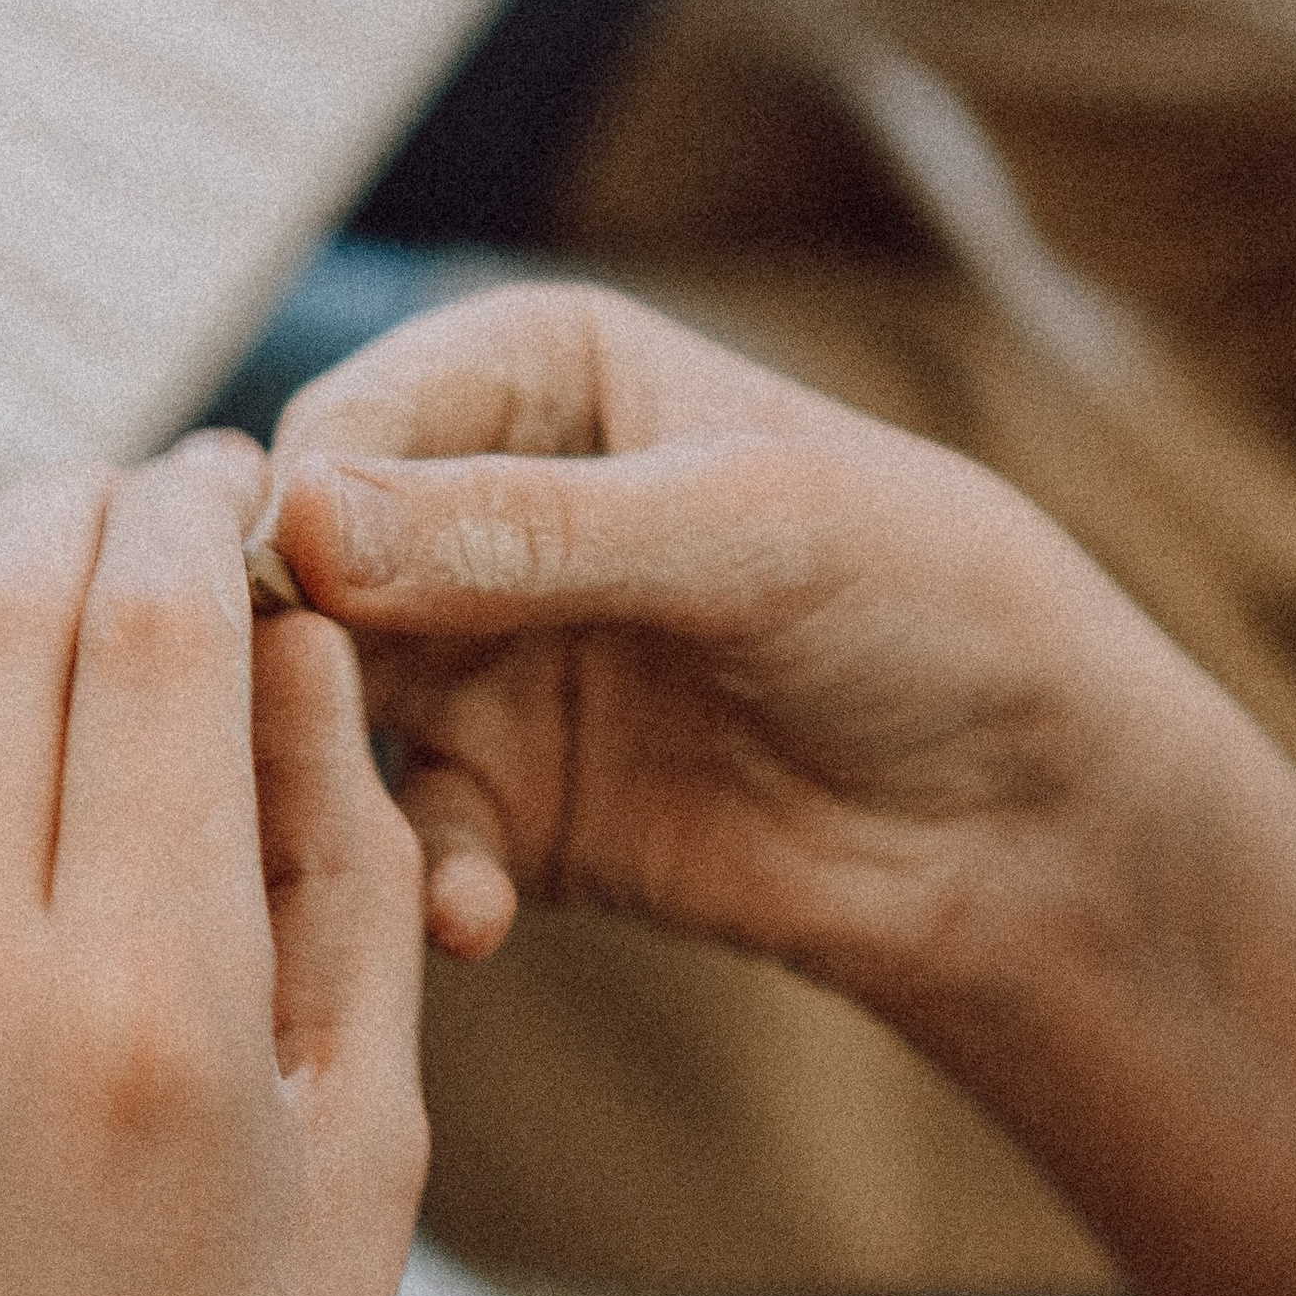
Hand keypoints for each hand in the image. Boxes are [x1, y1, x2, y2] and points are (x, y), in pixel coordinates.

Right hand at [270, 281, 1191, 1024]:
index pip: (344, 429)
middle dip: (280, 664)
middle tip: (272, 742)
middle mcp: (473, 512)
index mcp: (529, 375)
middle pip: (302, 577)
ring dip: (327, 783)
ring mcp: (476, 665)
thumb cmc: (925, 605)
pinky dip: (418, 881)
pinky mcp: (500, 807)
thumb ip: (525, 530)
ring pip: (326, 715)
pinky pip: (406, 840)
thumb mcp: (744, 533)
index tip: (287, 603)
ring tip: (339, 845)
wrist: (1024, 814)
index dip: (294, 516)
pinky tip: (468, 919)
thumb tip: (301, 521)